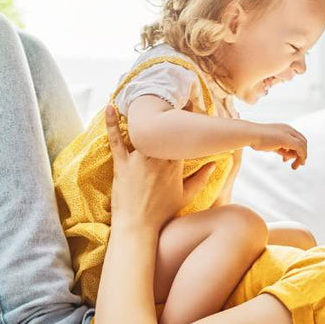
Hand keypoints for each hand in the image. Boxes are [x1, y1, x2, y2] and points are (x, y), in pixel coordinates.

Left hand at [105, 105, 214, 232]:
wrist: (138, 227)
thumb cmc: (163, 212)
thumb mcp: (187, 195)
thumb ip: (202, 178)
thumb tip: (214, 164)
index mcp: (175, 163)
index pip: (181, 136)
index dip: (186, 119)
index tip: (189, 104)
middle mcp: (157, 157)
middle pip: (163, 130)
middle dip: (168, 112)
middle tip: (172, 96)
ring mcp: (138, 159)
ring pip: (141, 130)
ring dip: (142, 114)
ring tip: (146, 98)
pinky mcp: (121, 163)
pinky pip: (115, 140)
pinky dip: (111, 123)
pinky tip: (110, 107)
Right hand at [251, 122, 307, 168]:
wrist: (250, 134)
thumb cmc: (257, 139)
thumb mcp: (271, 145)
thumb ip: (280, 149)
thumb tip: (287, 157)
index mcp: (284, 128)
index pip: (297, 138)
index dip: (296, 149)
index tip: (286, 159)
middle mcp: (288, 129)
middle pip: (303, 141)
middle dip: (301, 153)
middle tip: (295, 164)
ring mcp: (289, 133)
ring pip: (303, 146)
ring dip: (301, 157)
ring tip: (294, 167)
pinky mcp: (288, 139)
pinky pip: (300, 149)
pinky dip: (301, 157)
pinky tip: (294, 165)